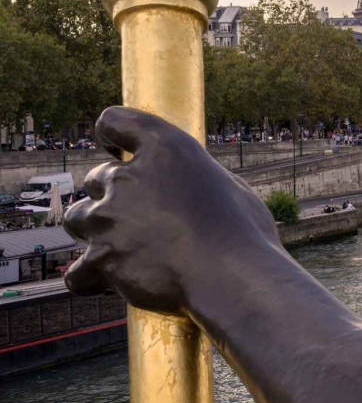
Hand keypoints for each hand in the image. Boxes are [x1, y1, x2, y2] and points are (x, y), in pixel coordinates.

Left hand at [65, 106, 280, 314]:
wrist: (232, 278)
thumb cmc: (243, 234)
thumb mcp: (228, 187)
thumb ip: (192, 178)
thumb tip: (183, 185)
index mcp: (165, 148)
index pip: (115, 121)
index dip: (111, 134)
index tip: (114, 148)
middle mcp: (128, 177)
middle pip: (96, 179)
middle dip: (113, 196)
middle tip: (141, 218)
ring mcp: (108, 218)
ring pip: (78, 219)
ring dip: (95, 230)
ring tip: (123, 248)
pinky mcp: (100, 259)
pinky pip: (77, 271)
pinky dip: (89, 277)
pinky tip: (105, 281)